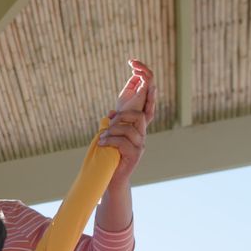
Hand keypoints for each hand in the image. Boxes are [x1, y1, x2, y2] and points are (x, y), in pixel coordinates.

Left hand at [100, 59, 156, 186]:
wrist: (111, 179)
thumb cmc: (110, 155)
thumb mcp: (110, 135)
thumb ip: (113, 123)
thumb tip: (111, 111)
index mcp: (138, 127)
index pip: (147, 106)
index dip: (147, 90)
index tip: (139, 72)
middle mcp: (142, 135)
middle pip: (140, 115)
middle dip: (124, 114)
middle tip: (109, 120)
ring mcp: (141, 145)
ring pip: (131, 129)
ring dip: (113, 131)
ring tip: (103, 137)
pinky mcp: (135, 156)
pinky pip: (124, 142)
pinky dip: (111, 141)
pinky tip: (103, 143)